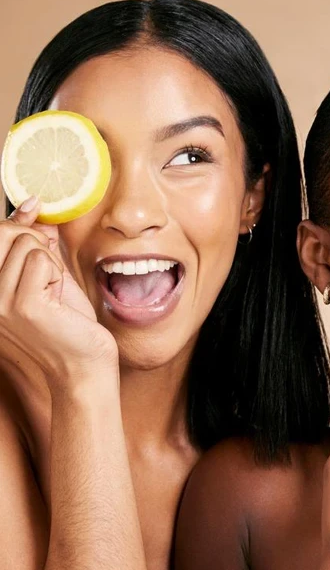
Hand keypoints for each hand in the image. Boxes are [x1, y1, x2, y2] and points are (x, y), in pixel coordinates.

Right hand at [0, 197, 116, 391]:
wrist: (83, 366)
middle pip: (5, 232)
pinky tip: (58, 298)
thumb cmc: (68, 323)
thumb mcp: (47, 275)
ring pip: (28, 244)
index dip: (16, 221)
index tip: (34, 208)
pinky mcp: (23, 305)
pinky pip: (44, 259)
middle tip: (51, 274)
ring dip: (52, 263)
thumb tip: (32, 204)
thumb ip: (34, 243)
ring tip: (54, 292)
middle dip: (37, 243)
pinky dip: (58, 273)